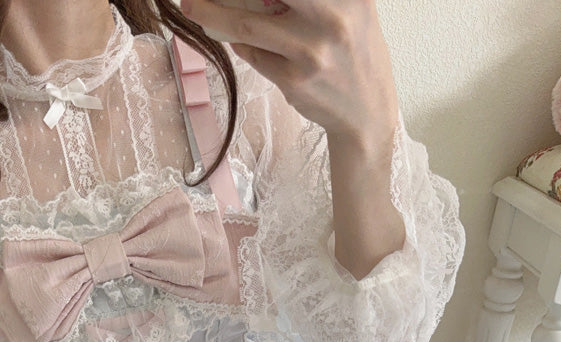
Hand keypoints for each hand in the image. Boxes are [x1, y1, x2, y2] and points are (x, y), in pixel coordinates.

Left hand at [180, 0, 398, 150]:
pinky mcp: (293, 80)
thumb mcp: (353, 9)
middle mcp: (333, 18)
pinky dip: (239, 41)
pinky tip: (232, 35)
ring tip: (193, 5)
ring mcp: (310, 52)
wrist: (367, 113)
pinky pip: (253, 54)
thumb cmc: (354, 52)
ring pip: (247, 24)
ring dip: (213, 14)